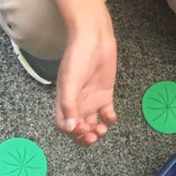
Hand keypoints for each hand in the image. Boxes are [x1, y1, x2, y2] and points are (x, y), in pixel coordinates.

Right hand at [56, 21, 117, 145]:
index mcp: (65, 101)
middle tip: (93, 136)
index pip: (65, 124)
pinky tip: (110, 118)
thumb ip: (69, 105)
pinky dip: (109, 119)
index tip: (81, 128)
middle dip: (85, 136)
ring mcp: (91, 99)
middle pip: (79, 127)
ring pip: (93, 123)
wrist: (94, 38)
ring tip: (101, 129)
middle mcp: (77, 102)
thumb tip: (70, 128)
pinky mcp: (105, 95)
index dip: (72, 131)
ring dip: (97, 131)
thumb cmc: (77, 57)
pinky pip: (106, 113)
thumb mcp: (70, 82)